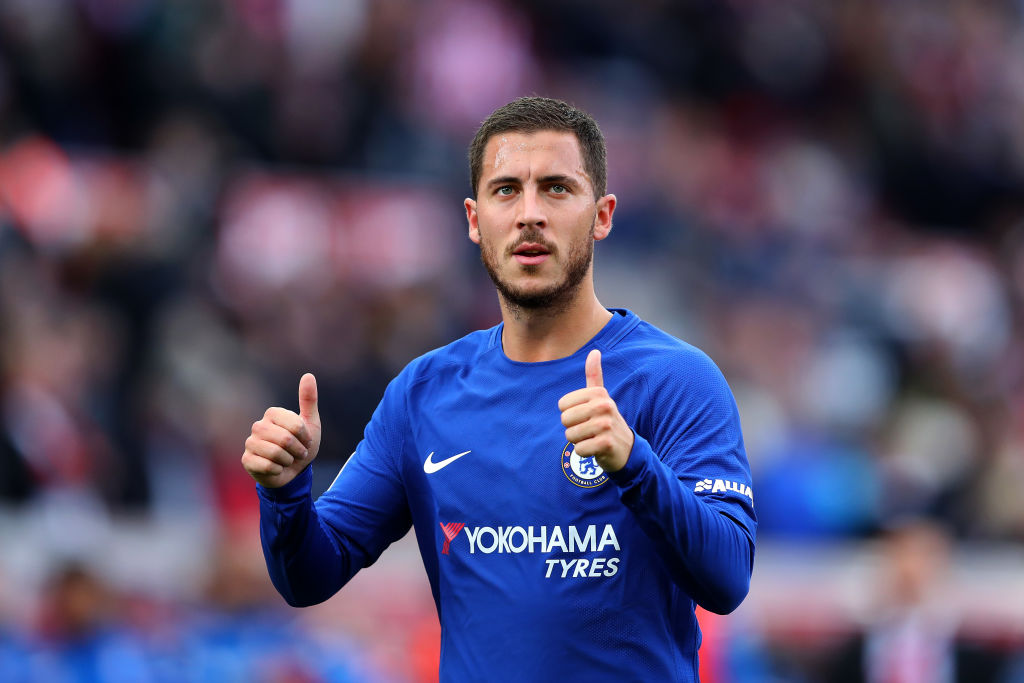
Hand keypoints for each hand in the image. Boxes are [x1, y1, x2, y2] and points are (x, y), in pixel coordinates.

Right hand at [242, 373, 322, 487]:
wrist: (292, 472)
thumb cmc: (301, 446)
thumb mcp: (311, 424)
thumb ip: (309, 400)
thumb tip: (308, 375)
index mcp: (272, 414)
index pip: (295, 425)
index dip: (305, 437)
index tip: (306, 441)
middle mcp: (258, 426)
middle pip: (285, 439)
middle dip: (297, 450)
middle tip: (298, 453)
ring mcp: (250, 443)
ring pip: (275, 453)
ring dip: (288, 460)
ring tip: (288, 460)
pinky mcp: (246, 460)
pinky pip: (267, 466)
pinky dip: (278, 470)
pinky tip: (277, 468)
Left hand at [558, 350, 632, 473]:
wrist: (626, 449)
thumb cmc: (607, 421)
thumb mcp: (601, 397)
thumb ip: (594, 375)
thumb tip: (594, 351)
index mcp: (598, 393)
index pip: (562, 405)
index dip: (570, 414)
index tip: (586, 416)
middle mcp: (604, 405)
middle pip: (565, 420)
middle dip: (573, 429)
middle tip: (590, 430)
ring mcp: (606, 424)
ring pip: (570, 435)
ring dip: (579, 441)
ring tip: (593, 438)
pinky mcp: (606, 443)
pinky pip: (579, 449)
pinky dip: (584, 452)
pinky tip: (597, 449)